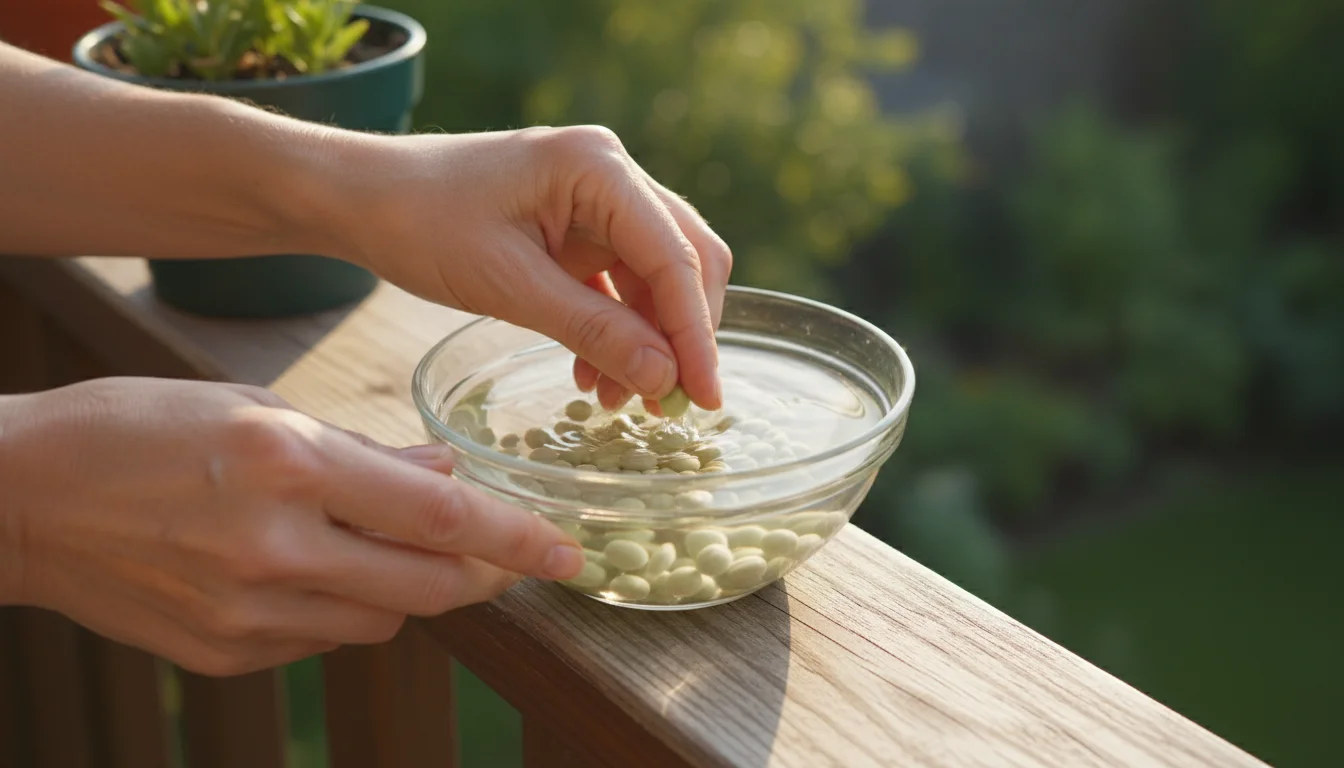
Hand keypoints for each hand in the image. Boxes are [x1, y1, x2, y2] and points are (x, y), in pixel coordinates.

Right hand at [0, 378, 583, 675]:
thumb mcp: (254, 409)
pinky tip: (323, 570)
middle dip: (480, 574)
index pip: (437, 515)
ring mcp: (246, 612)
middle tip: (508, 558)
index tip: (564, 553)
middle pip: (425, 586)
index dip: (514, 538)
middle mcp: (272, 547)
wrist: (19, 499)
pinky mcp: (224, 654)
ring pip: (381, 620)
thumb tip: (444, 474)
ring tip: (397, 547)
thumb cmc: (136, 428)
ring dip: (410, 587)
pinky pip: (323, 640)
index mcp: (286, 464)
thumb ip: (362, 452)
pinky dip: (347, 608)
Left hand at [333, 125, 731, 411]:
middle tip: (670, 405)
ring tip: (619, 401)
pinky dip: (616, 331)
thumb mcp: (508, 285)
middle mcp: (611, 176)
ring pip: (655, 279)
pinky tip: (594, 375)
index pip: (674, 257)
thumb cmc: (422, 223)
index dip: (696, 333)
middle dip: (681, 335)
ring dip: (648, 341)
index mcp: (599, 167)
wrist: (362, 199)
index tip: (704, 396)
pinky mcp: (578, 229)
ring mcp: (597, 202)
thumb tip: (663, 377)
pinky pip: (619, 285)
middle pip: (684, 261)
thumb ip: (592, 329)